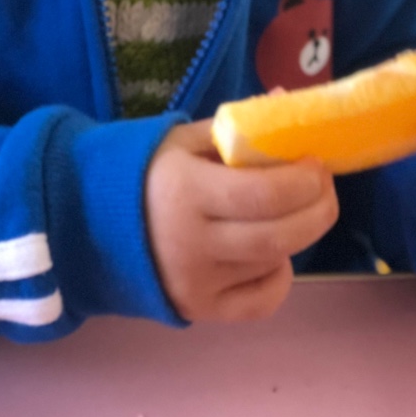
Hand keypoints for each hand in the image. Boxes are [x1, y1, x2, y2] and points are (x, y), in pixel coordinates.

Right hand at [145, 120, 338, 321]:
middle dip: (317, 209)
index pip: (264, 193)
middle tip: (325, 188)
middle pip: (278, 235)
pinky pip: (260, 303)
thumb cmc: (145, 172)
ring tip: (294, 210)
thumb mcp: (185, 139)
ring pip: (272, 263)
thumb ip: (239, 128)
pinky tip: (272, 254)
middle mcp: (192, 243)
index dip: (303, 181)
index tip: (318, 163)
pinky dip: (279, 277)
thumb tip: (289, 105)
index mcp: (186, 190)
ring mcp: (196, 283)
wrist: (90, 224)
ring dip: (298, 234)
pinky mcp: (199, 311)